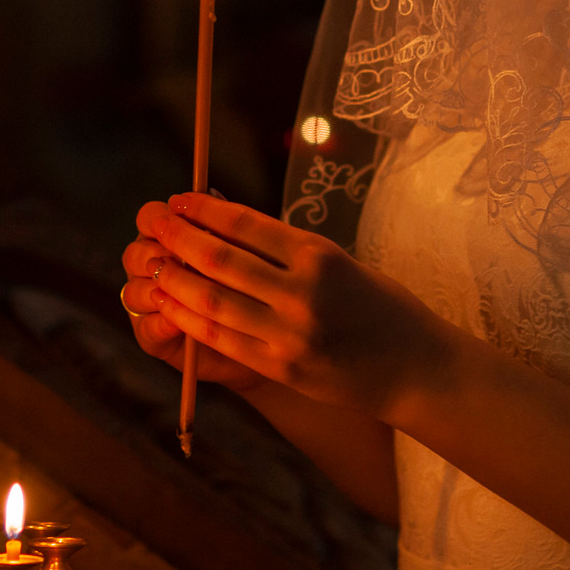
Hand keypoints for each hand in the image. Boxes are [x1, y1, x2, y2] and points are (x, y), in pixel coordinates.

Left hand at [128, 192, 452, 421]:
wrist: (417, 369)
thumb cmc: (381, 307)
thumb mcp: (341, 263)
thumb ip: (288, 251)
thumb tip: (226, 223)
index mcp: (319, 255)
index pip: (246, 224)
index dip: (204, 210)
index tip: (180, 200)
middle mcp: (302, 292)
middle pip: (221, 260)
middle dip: (179, 238)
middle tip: (152, 221)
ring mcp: (290, 334)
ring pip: (214, 302)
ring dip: (176, 280)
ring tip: (153, 263)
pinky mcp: (283, 368)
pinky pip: (224, 339)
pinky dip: (191, 320)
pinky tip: (171, 305)